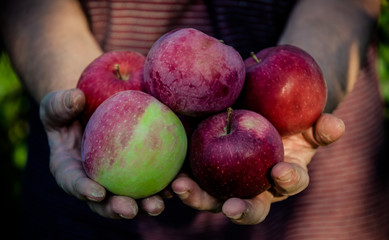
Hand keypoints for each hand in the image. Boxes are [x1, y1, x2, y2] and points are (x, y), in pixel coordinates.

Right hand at [39, 88, 164, 218]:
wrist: (92, 114)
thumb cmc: (70, 111)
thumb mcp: (57, 105)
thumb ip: (60, 105)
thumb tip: (75, 99)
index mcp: (71, 172)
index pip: (74, 183)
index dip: (84, 191)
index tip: (97, 192)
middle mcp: (95, 183)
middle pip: (105, 202)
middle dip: (118, 208)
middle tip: (131, 208)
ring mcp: (118, 181)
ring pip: (132, 197)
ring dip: (145, 204)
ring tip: (158, 204)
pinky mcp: (139, 173)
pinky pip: (152, 179)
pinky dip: (164, 183)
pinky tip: (177, 182)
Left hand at [172, 113, 344, 224]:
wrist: (255, 109)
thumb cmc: (284, 119)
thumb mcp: (304, 120)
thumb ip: (320, 125)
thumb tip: (336, 125)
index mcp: (282, 175)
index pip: (290, 183)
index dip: (288, 180)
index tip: (280, 171)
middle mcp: (254, 187)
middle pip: (249, 206)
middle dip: (242, 210)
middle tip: (231, 208)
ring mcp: (225, 184)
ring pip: (210, 199)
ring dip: (196, 197)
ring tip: (180, 187)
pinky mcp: (200, 173)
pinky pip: (188, 178)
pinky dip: (176, 179)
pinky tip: (163, 174)